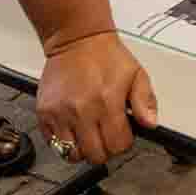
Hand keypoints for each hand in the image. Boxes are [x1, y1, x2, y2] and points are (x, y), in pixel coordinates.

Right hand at [36, 31, 157, 166]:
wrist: (77, 39)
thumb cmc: (106, 56)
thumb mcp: (137, 74)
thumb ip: (145, 101)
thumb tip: (150, 124)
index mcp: (107, 102)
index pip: (117, 145)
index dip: (123, 143)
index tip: (122, 134)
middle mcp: (82, 110)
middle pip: (95, 155)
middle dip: (104, 150)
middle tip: (105, 135)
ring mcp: (60, 113)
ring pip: (72, 154)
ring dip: (83, 149)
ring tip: (88, 134)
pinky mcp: (44, 113)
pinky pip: (52, 143)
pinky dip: (63, 141)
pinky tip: (73, 128)